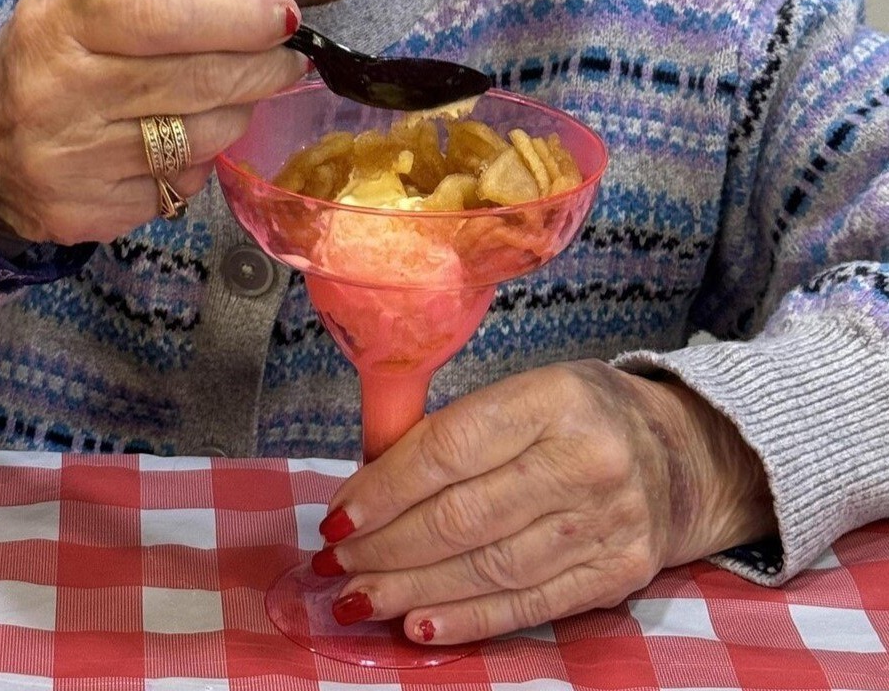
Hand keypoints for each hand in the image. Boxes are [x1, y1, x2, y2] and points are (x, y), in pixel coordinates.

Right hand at [0, 0, 305, 245]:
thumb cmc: (51, 59)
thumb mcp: (85, 1)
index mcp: (60, 28)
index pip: (164, 18)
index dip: (238, 18)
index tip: (283, 15)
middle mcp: (63, 98)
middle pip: (197, 81)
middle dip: (261, 66)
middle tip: (288, 56)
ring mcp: (77, 165)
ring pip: (202, 137)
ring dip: (239, 111)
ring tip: (240, 93)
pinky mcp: (93, 215)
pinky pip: (181, 184)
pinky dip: (199, 158)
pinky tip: (188, 138)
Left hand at [314, 360, 774, 644]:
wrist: (684, 454)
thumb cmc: (580, 414)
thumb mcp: (526, 393)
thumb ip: (456, 430)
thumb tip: (368, 482)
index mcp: (555, 399)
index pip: (451, 448)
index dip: (386, 487)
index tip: (337, 515)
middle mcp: (586, 461)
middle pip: (465, 516)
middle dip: (387, 546)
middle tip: (334, 564)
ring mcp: (607, 524)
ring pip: (490, 568)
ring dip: (413, 589)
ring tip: (359, 599)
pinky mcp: (618, 576)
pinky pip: (529, 606)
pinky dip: (469, 620)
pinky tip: (419, 624)